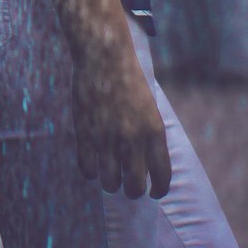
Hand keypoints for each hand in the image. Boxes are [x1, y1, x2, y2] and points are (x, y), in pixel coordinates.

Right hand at [71, 47, 170, 198]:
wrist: (104, 56)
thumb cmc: (129, 80)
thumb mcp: (150, 109)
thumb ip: (150, 138)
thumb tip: (146, 168)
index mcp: (154, 132)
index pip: (162, 177)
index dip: (158, 190)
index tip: (153, 191)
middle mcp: (132, 139)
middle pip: (134, 186)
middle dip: (132, 190)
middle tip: (128, 185)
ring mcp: (107, 137)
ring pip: (110, 182)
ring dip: (111, 182)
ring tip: (110, 176)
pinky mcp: (85, 132)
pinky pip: (88, 168)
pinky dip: (91, 172)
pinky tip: (93, 164)